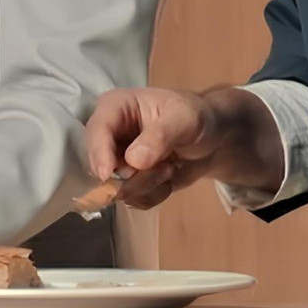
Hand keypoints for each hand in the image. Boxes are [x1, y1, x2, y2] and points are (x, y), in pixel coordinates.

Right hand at [84, 87, 225, 208]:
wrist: (211, 139)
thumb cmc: (194, 117)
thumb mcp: (184, 118)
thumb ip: (160, 135)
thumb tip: (134, 161)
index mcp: (114, 107)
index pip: (97, 130)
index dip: (99, 153)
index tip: (107, 174)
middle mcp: (109, 134)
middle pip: (101, 164)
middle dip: (134, 175)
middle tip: (166, 167)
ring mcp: (116, 160)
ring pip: (118, 187)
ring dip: (148, 184)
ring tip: (170, 167)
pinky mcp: (127, 182)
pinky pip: (132, 199)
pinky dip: (154, 194)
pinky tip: (167, 178)